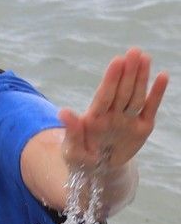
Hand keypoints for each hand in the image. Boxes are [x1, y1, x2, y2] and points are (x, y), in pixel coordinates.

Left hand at [58, 47, 167, 171]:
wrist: (97, 172)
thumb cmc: (80, 158)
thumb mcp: (72, 149)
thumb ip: (71, 130)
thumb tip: (62, 111)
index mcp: (94, 118)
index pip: (104, 95)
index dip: (111, 79)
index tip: (117, 61)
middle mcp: (112, 115)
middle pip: (122, 91)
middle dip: (128, 72)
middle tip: (134, 51)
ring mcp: (127, 120)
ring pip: (135, 96)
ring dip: (141, 77)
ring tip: (145, 57)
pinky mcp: (142, 127)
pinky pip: (150, 108)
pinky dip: (157, 94)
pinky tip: (161, 76)